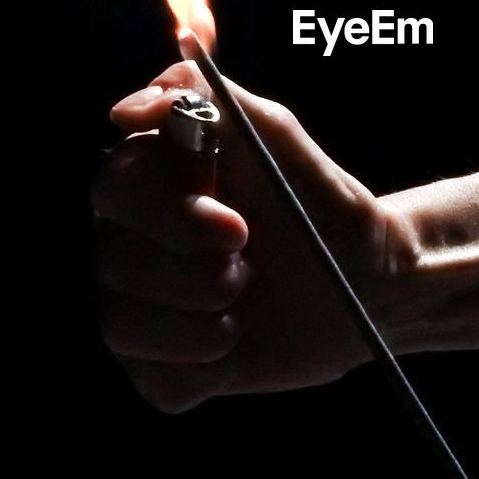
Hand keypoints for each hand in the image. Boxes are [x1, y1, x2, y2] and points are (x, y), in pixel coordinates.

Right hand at [92, 61, 406, 412]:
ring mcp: (137, 306)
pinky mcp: (158, 367)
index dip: (172, 216)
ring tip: (249, 303)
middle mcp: (129, 241)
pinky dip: (207, 368)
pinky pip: (157, 381)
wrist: (364, 280)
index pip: (114, 187)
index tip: (237, 229)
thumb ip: (206, 97)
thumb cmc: (316, 200)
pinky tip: (238, 344)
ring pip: (124, 326)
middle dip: (197, 274)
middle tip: (251, 267)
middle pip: (115, 262)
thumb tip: (129, 109)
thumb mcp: (274, 133)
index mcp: (149, 179)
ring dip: (204, 322)